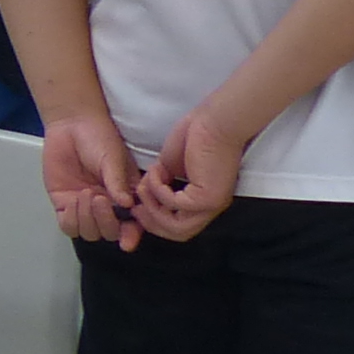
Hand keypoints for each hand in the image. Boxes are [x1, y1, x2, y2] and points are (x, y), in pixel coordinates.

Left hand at [41, 115, 142, 248]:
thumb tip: (126, 204)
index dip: (131, 236)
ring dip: (87, 219)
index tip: (127, 241)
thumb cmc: (99, 138)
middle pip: (109, 233)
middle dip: (105, 221)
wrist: (71, 125)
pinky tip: (72, 202)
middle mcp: (107, 207)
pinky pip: (68, 226)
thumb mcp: (113, 159)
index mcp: (126, 198)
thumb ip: (118, 182)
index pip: (132, 225)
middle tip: (99, 198)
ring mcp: (84, 208)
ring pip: (88, 232)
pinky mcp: (64, 204)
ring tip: (85, 193)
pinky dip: (71, 220)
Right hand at [133, 106, 246, 241]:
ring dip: (153, 209)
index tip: (138, 209)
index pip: (181, 227)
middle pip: (178, 233)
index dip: (156, 223)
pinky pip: (172, 204)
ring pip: (177, 227)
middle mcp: (210, 206)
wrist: (217, 120)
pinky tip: (156, 171)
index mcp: (205, 200)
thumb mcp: (171, 166)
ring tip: (144, 188)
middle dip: (151, 222)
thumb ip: (161, 184)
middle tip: (136, 207)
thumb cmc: (199, 134)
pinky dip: (157, 189)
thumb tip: (143, 196)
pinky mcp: (206, 197)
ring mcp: (210, 204)